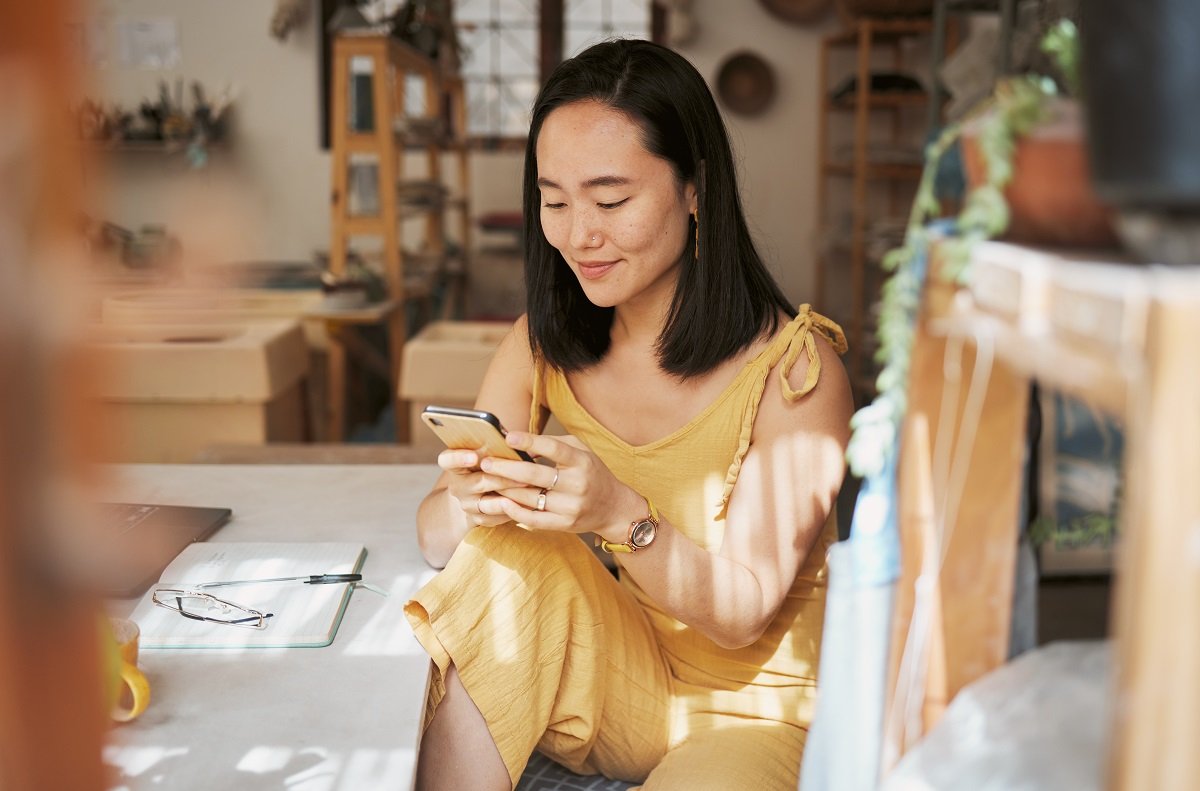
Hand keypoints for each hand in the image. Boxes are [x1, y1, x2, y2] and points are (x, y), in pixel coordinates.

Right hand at [436, 447, 530, 528]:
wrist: (475, 495)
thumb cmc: (485, 466)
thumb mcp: (484, 455)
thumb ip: (494, 447)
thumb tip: (515, 438)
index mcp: (455, 465)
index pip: (448, 460)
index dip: (459, 458)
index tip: (473, 456)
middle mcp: (458, 486)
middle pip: (479, 482)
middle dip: (502, 478)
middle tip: (522, 474)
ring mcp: (467, 504)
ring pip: (488, 504)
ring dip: (509, 497)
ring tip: (527, 490)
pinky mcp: (478, 519)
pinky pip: (496, 518)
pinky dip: (512, 511)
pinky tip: (528, 504)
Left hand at [480, 432, 641, 538]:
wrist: (613, 508)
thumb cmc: (591, 473)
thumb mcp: (580, 451)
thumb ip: (553, 443)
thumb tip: (518, 441)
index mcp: (582, 461)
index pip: (555, 449)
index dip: (531, 441)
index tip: (509, 437)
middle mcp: (578, 484)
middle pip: (536, 475)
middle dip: (506, 468)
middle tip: (485, 462)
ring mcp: (571, 507)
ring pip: (531, 498)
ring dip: (505, 489)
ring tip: (487, 480)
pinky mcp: (565, 525)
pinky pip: (534, 519)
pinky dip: (515, 511)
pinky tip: (501, 502)